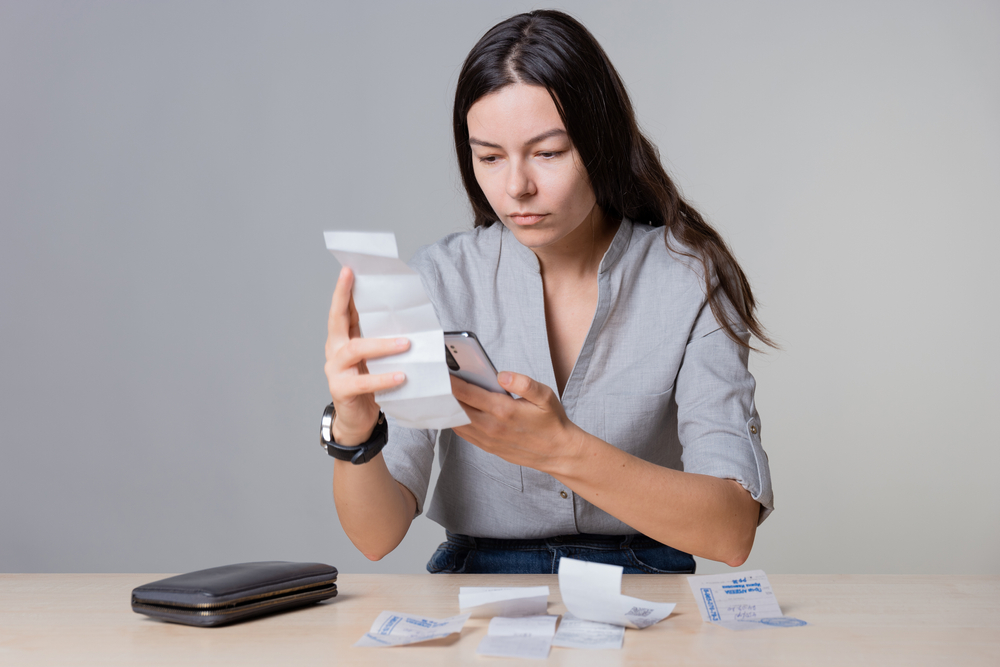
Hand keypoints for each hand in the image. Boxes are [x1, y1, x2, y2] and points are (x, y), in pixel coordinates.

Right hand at [324, 266, 408, 444]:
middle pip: (336, 319)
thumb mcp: (374, 357)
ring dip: (382, 344)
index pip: (342, 310)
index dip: (344, 290)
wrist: (358, 420)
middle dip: (343, 297)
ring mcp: (335, 370)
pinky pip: (363, 382)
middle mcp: (334, 350)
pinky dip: (383, 378)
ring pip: (355, 349)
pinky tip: (400, 376)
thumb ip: (381, 339)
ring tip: (406, 344)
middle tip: (353, 279)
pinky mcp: (341, 389)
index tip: (349, 269)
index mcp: (342, 339)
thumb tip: (404, 319)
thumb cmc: (369, 384)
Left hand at [450, 371, 585, 473]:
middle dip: (445, 393)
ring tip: (440, 392)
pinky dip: (454, 421)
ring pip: (457, 422)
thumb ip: (524, 383)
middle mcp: (491, 426)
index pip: (467, 393)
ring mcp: (488, 439)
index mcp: (503, 410)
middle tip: (434, 379)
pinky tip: (452, 410)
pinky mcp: (488, 447)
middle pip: (457, 407)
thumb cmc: (552, 422)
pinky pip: (464, 433)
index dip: (450, 381)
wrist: (558, 452)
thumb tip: (502, 375)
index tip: (440, 371)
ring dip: (447, 408)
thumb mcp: (545, 396)